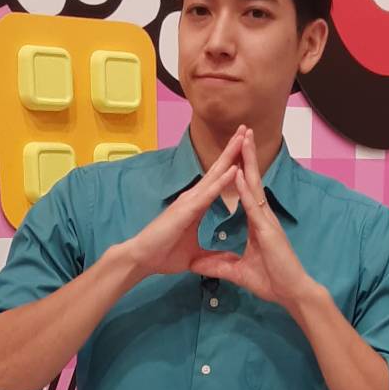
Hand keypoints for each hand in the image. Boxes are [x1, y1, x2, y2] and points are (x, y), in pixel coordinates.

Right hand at [123, 127, 244, 282]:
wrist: (142, 260)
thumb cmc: (164, 255)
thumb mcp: (195, 256)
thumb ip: (211, 255)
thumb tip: (225, 260)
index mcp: (197, 205)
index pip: (218, 180)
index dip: (232, 164)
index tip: (246, 149)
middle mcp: (193, 197)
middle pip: (217, 170)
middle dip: (233, 149)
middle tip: (246, 129)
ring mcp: (189, 201)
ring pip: (214, 175)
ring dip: (229, 157)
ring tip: (242, 138)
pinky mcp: (186, 210)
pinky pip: (208, 194)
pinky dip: (221, 181)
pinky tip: (233, 169)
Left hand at [189, 130, 313, 315]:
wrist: (292, 294)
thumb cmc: (272, 282)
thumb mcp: (237, 273)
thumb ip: (217, 266)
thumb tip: (196, 265)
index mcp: (258, 223)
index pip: (246, 191)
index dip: (240, 171)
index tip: (233, 153)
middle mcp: (264, 217)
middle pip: (252, 180)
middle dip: (246, 156)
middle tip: (241, 131)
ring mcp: (267, 221)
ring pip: (255, 186)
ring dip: (248, 162)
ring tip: (243, 139)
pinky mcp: (269, 231)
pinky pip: (254, 206)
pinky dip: (246, 189)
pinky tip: (240, 173)